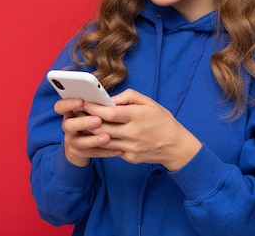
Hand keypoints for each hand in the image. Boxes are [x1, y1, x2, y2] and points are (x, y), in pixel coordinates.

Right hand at [54, 97, 123, 166]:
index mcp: (69, 113)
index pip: (60, 107)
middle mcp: (68, 127)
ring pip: (80, 142)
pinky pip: (93, 153)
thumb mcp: (89, 110)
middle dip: (83, 122)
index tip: (81, 101)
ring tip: (107, 137)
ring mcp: (73, 141)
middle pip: (68, 125)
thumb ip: (98, 104)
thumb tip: (113, 101)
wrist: (81, 145)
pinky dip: (106, 151)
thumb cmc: (91, 120)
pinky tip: (119, 150)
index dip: (68, 104)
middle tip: (98, 120)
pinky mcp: (81, 153)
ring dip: (94, 140)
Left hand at [83, 89, 201, 170]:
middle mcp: (132, 133)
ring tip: (84, 123)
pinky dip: (102, 142)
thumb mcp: (149, 102)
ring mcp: (130, 147)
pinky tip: (96, 135)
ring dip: (91, 132)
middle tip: (78, 112)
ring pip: (102, 140)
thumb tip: (110, 98)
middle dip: (86, 120)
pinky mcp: (129, 157)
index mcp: (137, 116)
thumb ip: (129, 97)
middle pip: (101, 128)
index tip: (85, 102)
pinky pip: (110, 149)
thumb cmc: (162, 121)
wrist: (176, 147)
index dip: (93, 108)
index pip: (108, 113)